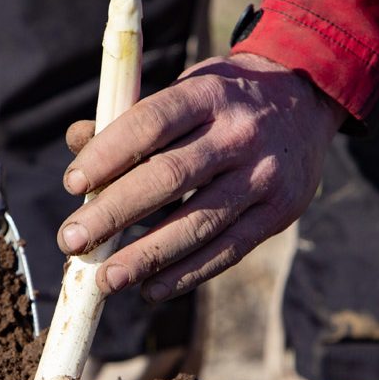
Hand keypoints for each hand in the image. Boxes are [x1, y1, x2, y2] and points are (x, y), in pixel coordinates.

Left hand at [58, 52, 344, 301]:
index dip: (108, 155)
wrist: (307, 99)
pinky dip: (187, 274)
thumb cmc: (225, 100)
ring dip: (146, 256)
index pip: (150, 124)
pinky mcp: (279, 213)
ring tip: (106, 279)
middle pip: (169, 178)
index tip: (73, 185)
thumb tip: (78, 141)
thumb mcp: (186, 89)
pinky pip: (228, 250)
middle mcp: (240, 134)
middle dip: (114, 213)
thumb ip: (131, 115)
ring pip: (198, 223)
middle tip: (72, 241)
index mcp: (208, 94)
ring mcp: (264, 176)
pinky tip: (151, 290)